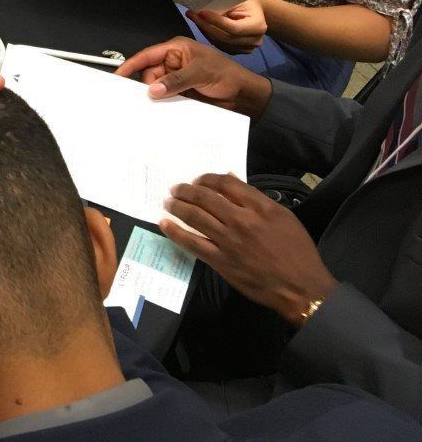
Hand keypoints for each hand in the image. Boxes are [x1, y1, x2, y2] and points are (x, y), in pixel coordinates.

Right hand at [115, 36, 271, 116]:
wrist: (246, 97)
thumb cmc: (227, 75)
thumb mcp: (201, 73)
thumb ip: (177, 80)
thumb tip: (152, 90)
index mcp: (176, 50)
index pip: (148, 55)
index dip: (131, 65)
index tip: (118, 76)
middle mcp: (174, 63)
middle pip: (149, 74)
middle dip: (144, 86)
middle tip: (137, 100)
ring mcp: (177, 80)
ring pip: (156, 88)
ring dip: (154, 98)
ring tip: (146, 109)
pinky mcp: (181, 95)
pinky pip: (165, 99)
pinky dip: (162, 106)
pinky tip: (157, 113)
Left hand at [161, 173, 336, 325]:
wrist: (301, 287)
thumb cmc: (297, 252)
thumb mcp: (284, 217)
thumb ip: (256, 199)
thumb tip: (231, 180)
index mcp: (261, 208)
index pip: (226, 184)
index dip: (207, 178)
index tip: (198, 180)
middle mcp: (242, 221)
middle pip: (205, 197)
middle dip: (186, 190)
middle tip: (176, 188)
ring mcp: (229, 241)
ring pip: (194, 216)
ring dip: (177, 206)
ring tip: (169, 201)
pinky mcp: (220, 261)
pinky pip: (191, 243)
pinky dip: (174, 232)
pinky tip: (165, 223)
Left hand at [187, 0, 266, 54]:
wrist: (256, 10)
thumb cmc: (246, 1)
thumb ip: (224, 5)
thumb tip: (201, 8)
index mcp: (258, 26)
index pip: (234, 28)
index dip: (216, 22)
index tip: (201, 12)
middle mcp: (255, 40)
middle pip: (225, 38)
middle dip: (206, 26)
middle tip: (192, 14)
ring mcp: (247, 48)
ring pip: (221, 43)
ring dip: (205, 31)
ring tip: (194, 18)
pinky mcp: (239, 51)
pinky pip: (220, 46)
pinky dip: (209, 36)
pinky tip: (201, 26)